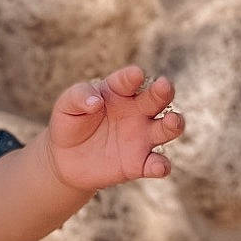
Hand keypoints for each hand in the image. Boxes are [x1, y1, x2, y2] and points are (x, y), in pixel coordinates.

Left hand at [43, 64, 186, 192]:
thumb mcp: (67, 105)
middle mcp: (137, 111)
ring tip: (171, 121)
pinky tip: (159, 166)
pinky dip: (161, 166)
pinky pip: (157, 164)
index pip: (129, 80)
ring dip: (174, 124)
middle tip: (164, 86)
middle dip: (163, 91)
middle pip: (157, 99)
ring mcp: (142, 137)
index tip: (135, 75)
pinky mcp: (140, 163)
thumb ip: (79, 96)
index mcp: (120, 92)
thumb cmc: (70, 123)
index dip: (132, 77)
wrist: (65, 159)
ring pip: (167, 128)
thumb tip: (96, 101)